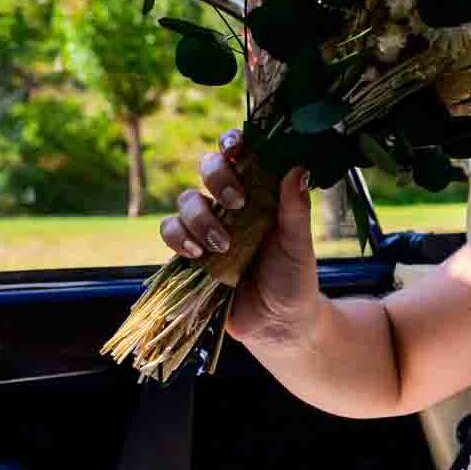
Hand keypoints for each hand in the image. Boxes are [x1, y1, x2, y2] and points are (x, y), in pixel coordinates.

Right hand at [159, 130, 318, 345]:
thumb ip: (295, 209)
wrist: (278, 326)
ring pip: (187, 201)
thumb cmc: (294, 280)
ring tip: (223, 245)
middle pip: (209, 168)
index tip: (237, 149)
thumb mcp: (299, 245)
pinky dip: (180, 237)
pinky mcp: (191, 253)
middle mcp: (232, 205)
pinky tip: (199, 254)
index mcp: (261, 194)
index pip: (242, 155)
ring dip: (201, 217)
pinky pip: (171, 231)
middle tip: (237, 202)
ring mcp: (209, 227)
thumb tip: (299, 168)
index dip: (233, 143)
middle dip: (217, 177)